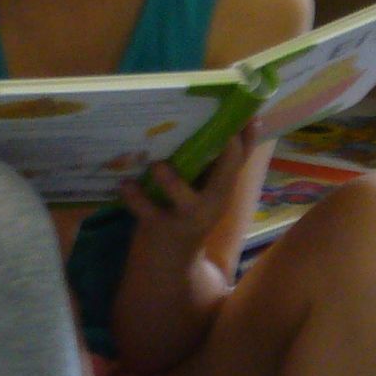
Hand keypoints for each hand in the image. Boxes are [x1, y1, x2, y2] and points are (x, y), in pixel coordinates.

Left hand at [123, 122, 258, 265]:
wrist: (171, 261)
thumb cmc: (189, 211)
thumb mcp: (209, 188)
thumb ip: (221, 159)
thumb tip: (245, 119)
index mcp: (223, 189)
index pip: (242, 160)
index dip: (247, 138)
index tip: (250, 115)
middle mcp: (211, 203)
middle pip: (225, 179)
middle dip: (228, 157)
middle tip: (226, 135)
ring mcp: (186, 216)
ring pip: (184, 199)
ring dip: (171, 181)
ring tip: (158, 165)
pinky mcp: (159, 226)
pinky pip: (146, 210)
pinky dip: (134, 197)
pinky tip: (125, 184)